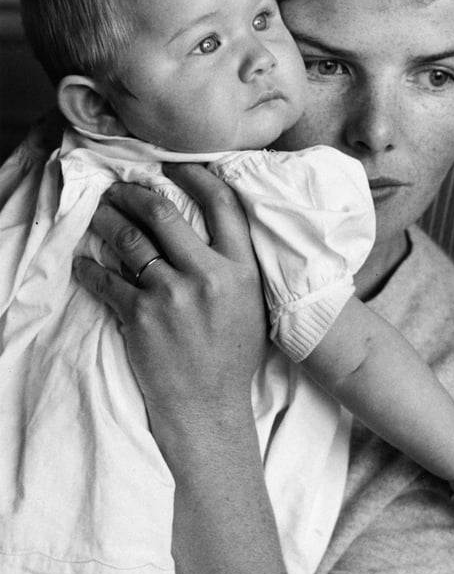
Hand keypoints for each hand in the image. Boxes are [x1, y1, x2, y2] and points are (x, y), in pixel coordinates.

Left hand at [72, 163, 265, 464]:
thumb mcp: (250, 303)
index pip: (221, 203)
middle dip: (133, 192)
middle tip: (119, 189)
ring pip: (128, 238)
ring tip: (98, 216)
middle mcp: (208, 276)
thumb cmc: (232, 356)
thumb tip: (204, 225)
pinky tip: (84, 262)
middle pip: (163, 212)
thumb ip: (233, 264)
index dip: (196, 175)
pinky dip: (90, 267)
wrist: (209, 406)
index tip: (177, 167)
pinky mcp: (141, 317)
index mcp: (241, 269)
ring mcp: (172, 295)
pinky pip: (105, 278)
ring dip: (106, 221)